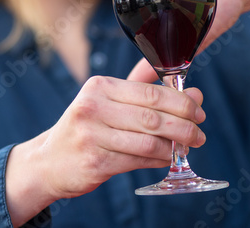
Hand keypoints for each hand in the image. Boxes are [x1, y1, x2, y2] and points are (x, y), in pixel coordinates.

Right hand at [6, 76, 204, 225]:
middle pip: (152, 116)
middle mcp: (93, 107)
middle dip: (183, 126)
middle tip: (200, 132)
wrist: (49, 160)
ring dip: (174, 146)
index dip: (180, 102)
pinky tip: (167, 158)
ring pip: (147, 141)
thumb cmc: (87, 126)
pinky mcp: (95, 162)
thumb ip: (147, 94)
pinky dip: (158, 160)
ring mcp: (92, 136)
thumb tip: (193, 94)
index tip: (198, 110)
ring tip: (188, 147)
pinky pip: (137, 161)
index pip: (150, 92)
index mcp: (100, 86)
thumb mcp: (108, 101)